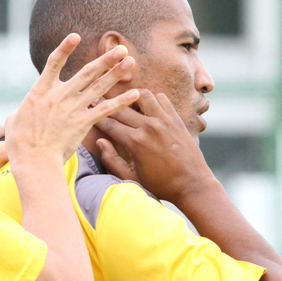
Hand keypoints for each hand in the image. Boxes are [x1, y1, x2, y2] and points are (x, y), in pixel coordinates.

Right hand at [5, 33, 138, 165]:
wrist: (33, 159)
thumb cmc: (19, 143)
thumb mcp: (13, 120)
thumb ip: (21, 111)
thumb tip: (20, 113)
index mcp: (41, 90)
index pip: (54, 62)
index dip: (65, 48)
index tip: (76, 36)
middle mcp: (59, 95)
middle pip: (86, 72)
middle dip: (105, 59)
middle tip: (121, 49)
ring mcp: (73, 108)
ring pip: (99, 86)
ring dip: (116, 73)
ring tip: (131, 62)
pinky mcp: (83, 122)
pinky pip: (106, 109)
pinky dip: (122, 101)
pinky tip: (135, 94)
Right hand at [94, 89, 214, 204]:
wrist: (192, 184)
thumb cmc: (160, 185)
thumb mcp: (131, 178)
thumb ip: (112, 160)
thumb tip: (100, 141)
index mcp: (135, 142)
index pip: (109, 124)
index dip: (96, 117)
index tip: (89, 112)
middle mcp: (149, 127)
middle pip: (121, 108)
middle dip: (108, 105)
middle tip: (99, 101)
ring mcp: (164, 121)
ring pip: (142, 95)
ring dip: (132, 98)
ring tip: (127, 103)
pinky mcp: (176, 119)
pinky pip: (162, 99)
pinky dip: (153, 99)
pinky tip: (148, 108)